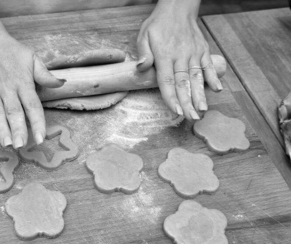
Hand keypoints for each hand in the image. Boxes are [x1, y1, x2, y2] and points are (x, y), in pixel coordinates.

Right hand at [0, 33, 64, 147]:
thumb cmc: (10, 50)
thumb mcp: (31, 58)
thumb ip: (45, 75)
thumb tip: (62, 83)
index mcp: (22, 83)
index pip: (32, 106)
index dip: (37, 123)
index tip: (41, 138)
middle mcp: (6, 88)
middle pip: (14, 112)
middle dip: (18, 130)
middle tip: (22, 146)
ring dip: (1, 128)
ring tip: (6, 143)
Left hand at [136, 0, 222, 119]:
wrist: (177, 9)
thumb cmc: (158, 25)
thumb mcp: (144, 35)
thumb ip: (144, 53)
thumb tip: (141, 67)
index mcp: (165, 55)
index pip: (167, 81)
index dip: (172, 97)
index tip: (176, 111)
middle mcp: (181, 56)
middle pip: (184, 83)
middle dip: (187, 102)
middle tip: (191, 118)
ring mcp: (193, 53)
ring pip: (197, 77)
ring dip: (200, 95)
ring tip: (202, 110)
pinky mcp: (202, 50)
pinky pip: (208, 65)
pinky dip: (213, 77)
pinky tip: (217, 90)